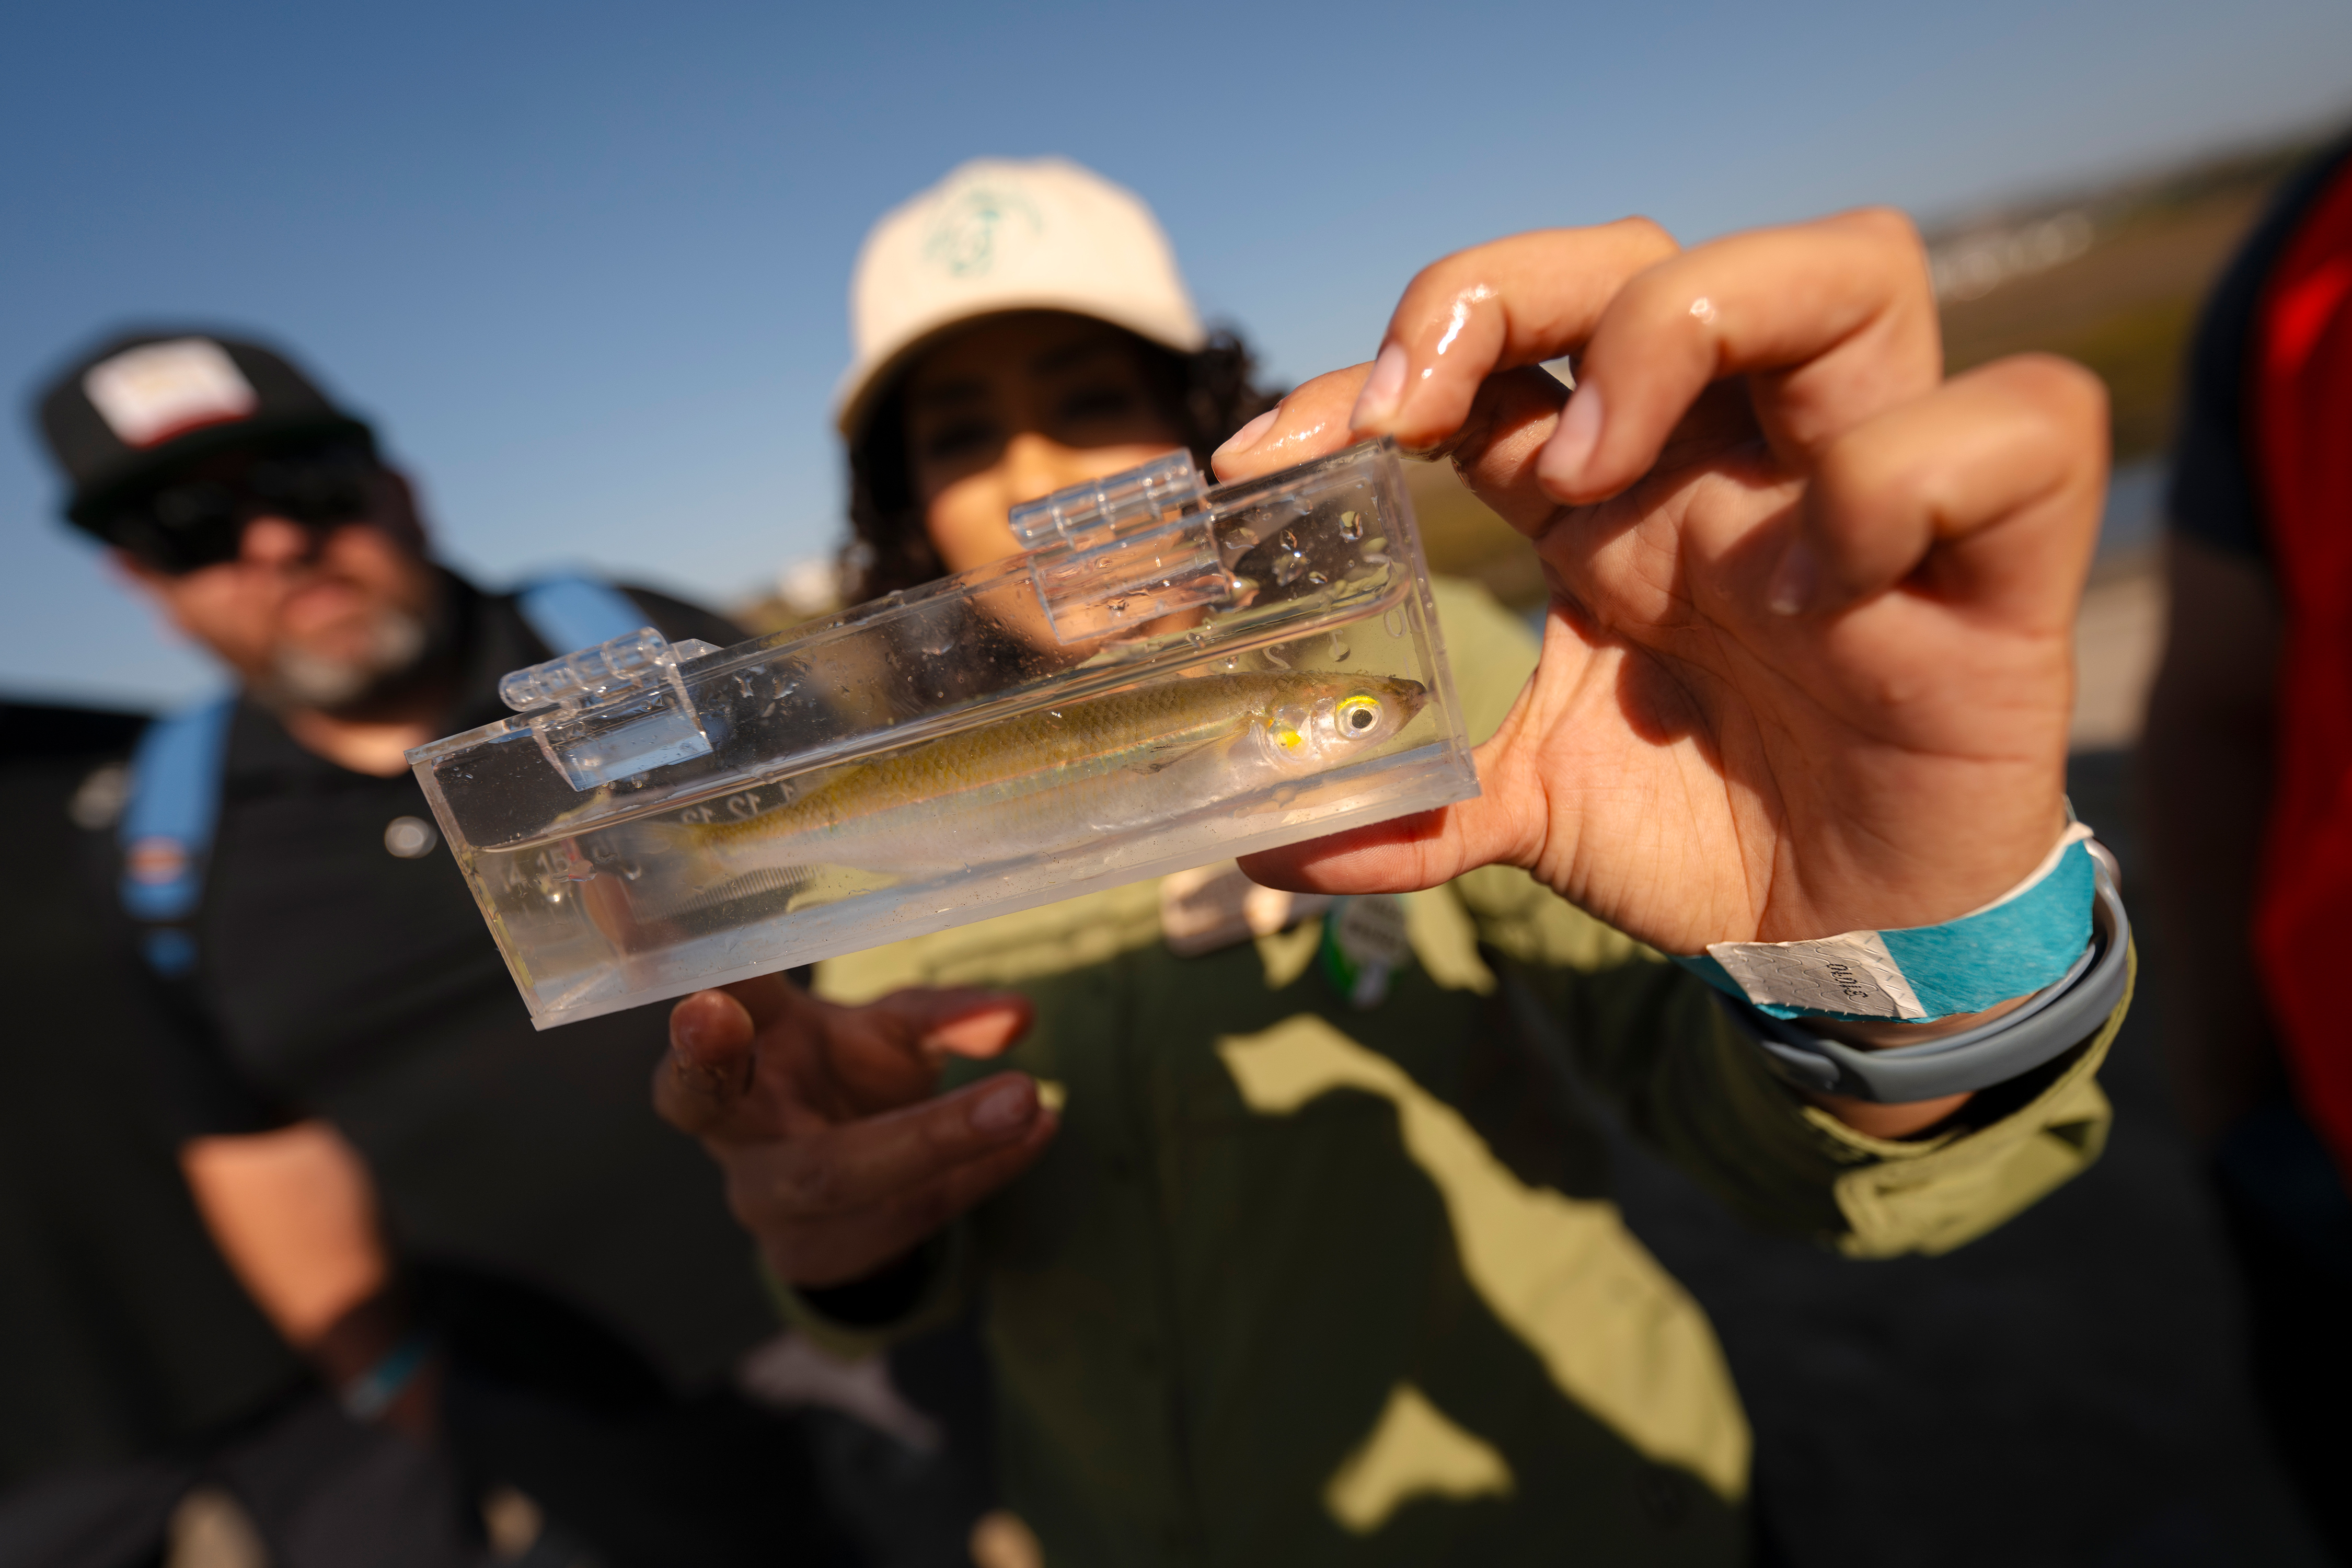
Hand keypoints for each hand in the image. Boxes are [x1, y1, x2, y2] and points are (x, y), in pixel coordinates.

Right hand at [655, 975, 1051, 1287]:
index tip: (618, 895)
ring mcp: (763, 1197)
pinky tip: (1040, 1132)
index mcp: (738, 1045)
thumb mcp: (888, 1034)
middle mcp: (731, 1125)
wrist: (853, 1203)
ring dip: (933, 1134)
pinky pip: (904, 1214)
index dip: (652, 951)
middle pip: (704, 1100)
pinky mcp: (814, 1255)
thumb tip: (1019, 1016)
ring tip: (1024, 1098)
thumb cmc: (849, 1082)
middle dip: (714, 1059)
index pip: (694, 992)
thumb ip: (940, 1015)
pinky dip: (982, 1171)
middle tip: (716, 1011)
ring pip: (831, 1171)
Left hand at [1216, 212, 2102, 957]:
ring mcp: (1870, 499)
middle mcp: (1735, 465)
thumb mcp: (1532, 813)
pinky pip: (2019, 430)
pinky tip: (1824, 583)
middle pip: (1653, 254)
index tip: (1271, 452)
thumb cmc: (1705, 832)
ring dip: (1702, 327)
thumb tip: (1269, 845)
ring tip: (1602, 475)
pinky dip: (1913, 477)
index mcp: (1616, 496)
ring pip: (1852, 268)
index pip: (1503, 345)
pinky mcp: (2000, 568)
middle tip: (1431, 423)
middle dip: (1522, 293)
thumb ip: (1412, 812)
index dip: (1386, 354)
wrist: (1847, 938)